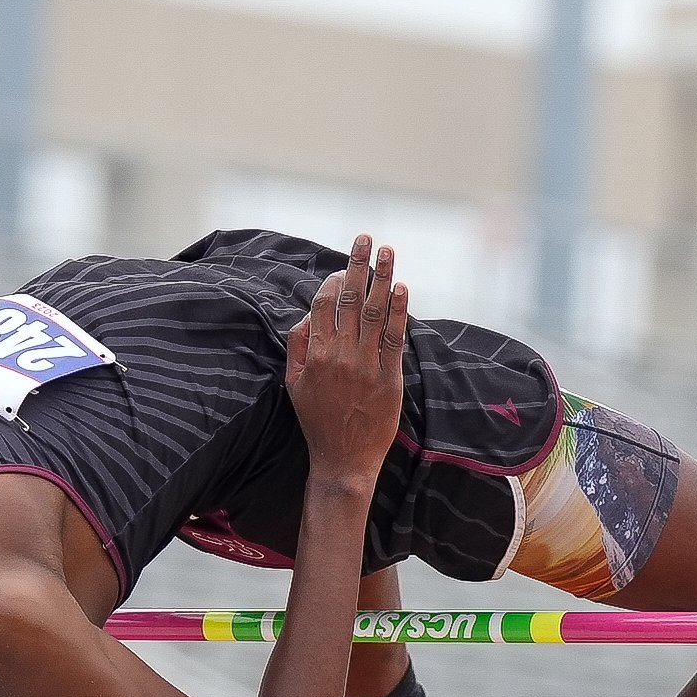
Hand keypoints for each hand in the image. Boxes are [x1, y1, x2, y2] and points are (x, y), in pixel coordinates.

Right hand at [286, 235, 406, 492]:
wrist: (343, 459)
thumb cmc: (317, 421)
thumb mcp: (293, 385)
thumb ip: (298, 347)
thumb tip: (308, 315)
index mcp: (315, 356)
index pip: (324, 305)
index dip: (333, 280)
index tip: (343, 267)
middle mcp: (341, 357)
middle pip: (351, 300)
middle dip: (359, 265)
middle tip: (366, 237)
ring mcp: (367, 367)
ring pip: (376, 313)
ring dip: (383, 278)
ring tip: (388, 251)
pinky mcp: (390, 378)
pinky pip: (395, 338)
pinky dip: (400, 312)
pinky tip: (403, 288)